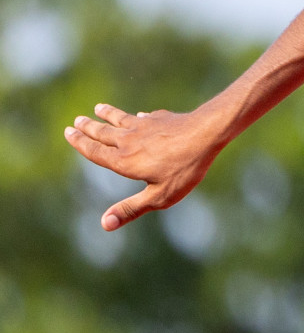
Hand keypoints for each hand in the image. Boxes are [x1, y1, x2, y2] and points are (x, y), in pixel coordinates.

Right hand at [64, 103, 223, 230]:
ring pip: (121, 119)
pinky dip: (138, 117)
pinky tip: (140, 115)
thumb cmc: (184, 168)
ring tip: (98, 108)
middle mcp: (129, 141)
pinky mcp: (161, 119)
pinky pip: (145, 117)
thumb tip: (104, 224)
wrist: (206, 134)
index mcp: (124, 161)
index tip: (68, 132)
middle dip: (89, 127)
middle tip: (77, 119)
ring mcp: (145, 126)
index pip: (95, 152)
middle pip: (104, 133)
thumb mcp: (159, 196)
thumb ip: (132, 209)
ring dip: (108, 114)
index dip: (80, 143)